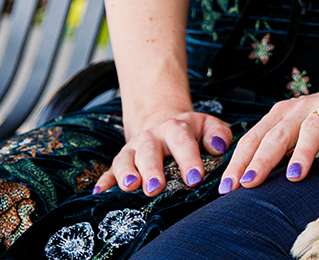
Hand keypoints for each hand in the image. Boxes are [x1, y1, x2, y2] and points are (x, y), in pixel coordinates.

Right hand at [97, 104, 232, 195]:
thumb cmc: (191, 132)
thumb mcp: (209, 126)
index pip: (183, 141)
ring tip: (130, 187)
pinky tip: (99, 194)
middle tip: (156, 188)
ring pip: (125, 159)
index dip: (189, 160)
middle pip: (149, 151)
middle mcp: (151, 137)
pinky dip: (103, 182)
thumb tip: (218, 147)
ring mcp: (133, 149)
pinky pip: (109, 171)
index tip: (195, 178)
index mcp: (176, 128)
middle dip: (152, 170)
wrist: (163, 123)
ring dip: (126, 173)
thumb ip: (218, 134)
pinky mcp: (119, 162)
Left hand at [218, 42, 318, 190]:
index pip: (256, 137)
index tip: (227, 188)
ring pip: (312, 127)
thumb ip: (281, 150)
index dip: (240, 161)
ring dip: (301, 151)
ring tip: (293, 176)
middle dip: (261, 159)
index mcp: (284, 113)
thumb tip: (250, 185)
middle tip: (249, 184)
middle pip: (278, 133)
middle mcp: (304, 106)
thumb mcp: (301, 129)